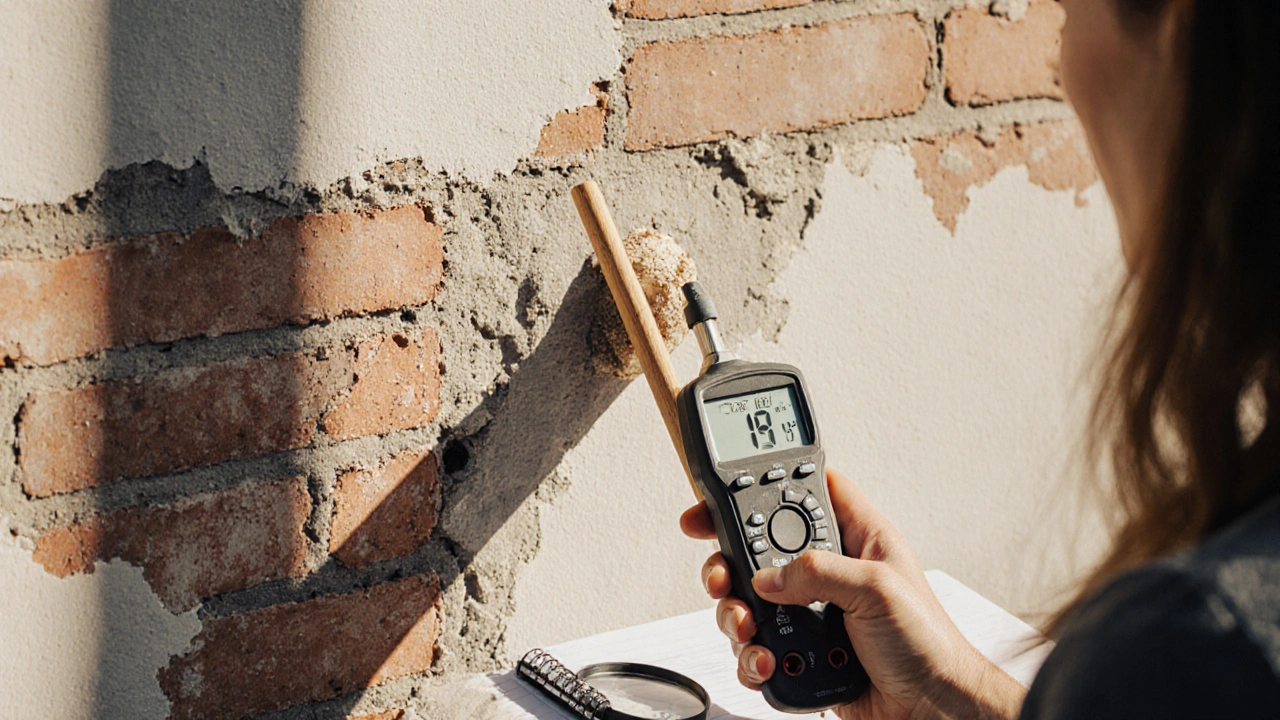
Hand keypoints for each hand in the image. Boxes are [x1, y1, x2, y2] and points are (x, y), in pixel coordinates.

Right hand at [680, 468, 1025, 719]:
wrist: (931, 709)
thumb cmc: (929, 644)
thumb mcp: (879, 590)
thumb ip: (820, 571)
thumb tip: (770, 575)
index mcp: (855, 538)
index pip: (802, 493)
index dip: (760, 487)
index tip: (718, 497)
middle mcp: (828, 571)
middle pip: (757, 548)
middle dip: (730, 563)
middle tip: (721, 576)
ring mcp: (811, 611)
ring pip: (749, 601)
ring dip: (737, 616)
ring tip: (749, 629)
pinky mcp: (800, 650)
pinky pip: (757, 646)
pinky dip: (752, 656)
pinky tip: (768, 661)